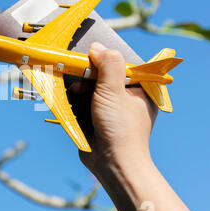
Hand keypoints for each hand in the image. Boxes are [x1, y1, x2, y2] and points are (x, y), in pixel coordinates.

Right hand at [67, 42, 157, 175]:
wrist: (112, 163)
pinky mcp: (96, 120)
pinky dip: (75, 102)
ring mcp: (110, 109)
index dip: (104, 59)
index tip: (89, 56)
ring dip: (79, 89)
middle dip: (88, 77)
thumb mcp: (114, 91)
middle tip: (78, 77)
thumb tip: (97, 47)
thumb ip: (109, 66)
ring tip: (74, 93)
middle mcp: (126, 98)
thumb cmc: (121, 128)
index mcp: (139, 88)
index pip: (120, 64)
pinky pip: (83, 104)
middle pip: (102, 76)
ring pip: (90, 89)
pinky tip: (70, 102)